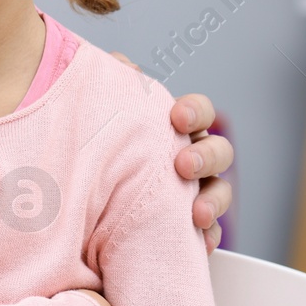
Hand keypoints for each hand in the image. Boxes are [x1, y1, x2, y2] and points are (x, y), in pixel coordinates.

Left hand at [110, 53, 233, 251]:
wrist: (85, 200)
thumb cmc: (105, 147)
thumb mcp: (106, 117)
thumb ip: (115, 87)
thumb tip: (121, 61)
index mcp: (177, 128)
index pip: (199, 112)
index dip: (195, 112)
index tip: (177, 117)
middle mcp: (193, 156)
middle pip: (219, 151)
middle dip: (205, 157)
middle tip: (183, 165)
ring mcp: (196, 191)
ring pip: (220, 192)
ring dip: (213, 201)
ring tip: (197, 215)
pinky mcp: (189, 226)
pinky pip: (209, 233)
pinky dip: (207, 238)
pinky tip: (198, 244)